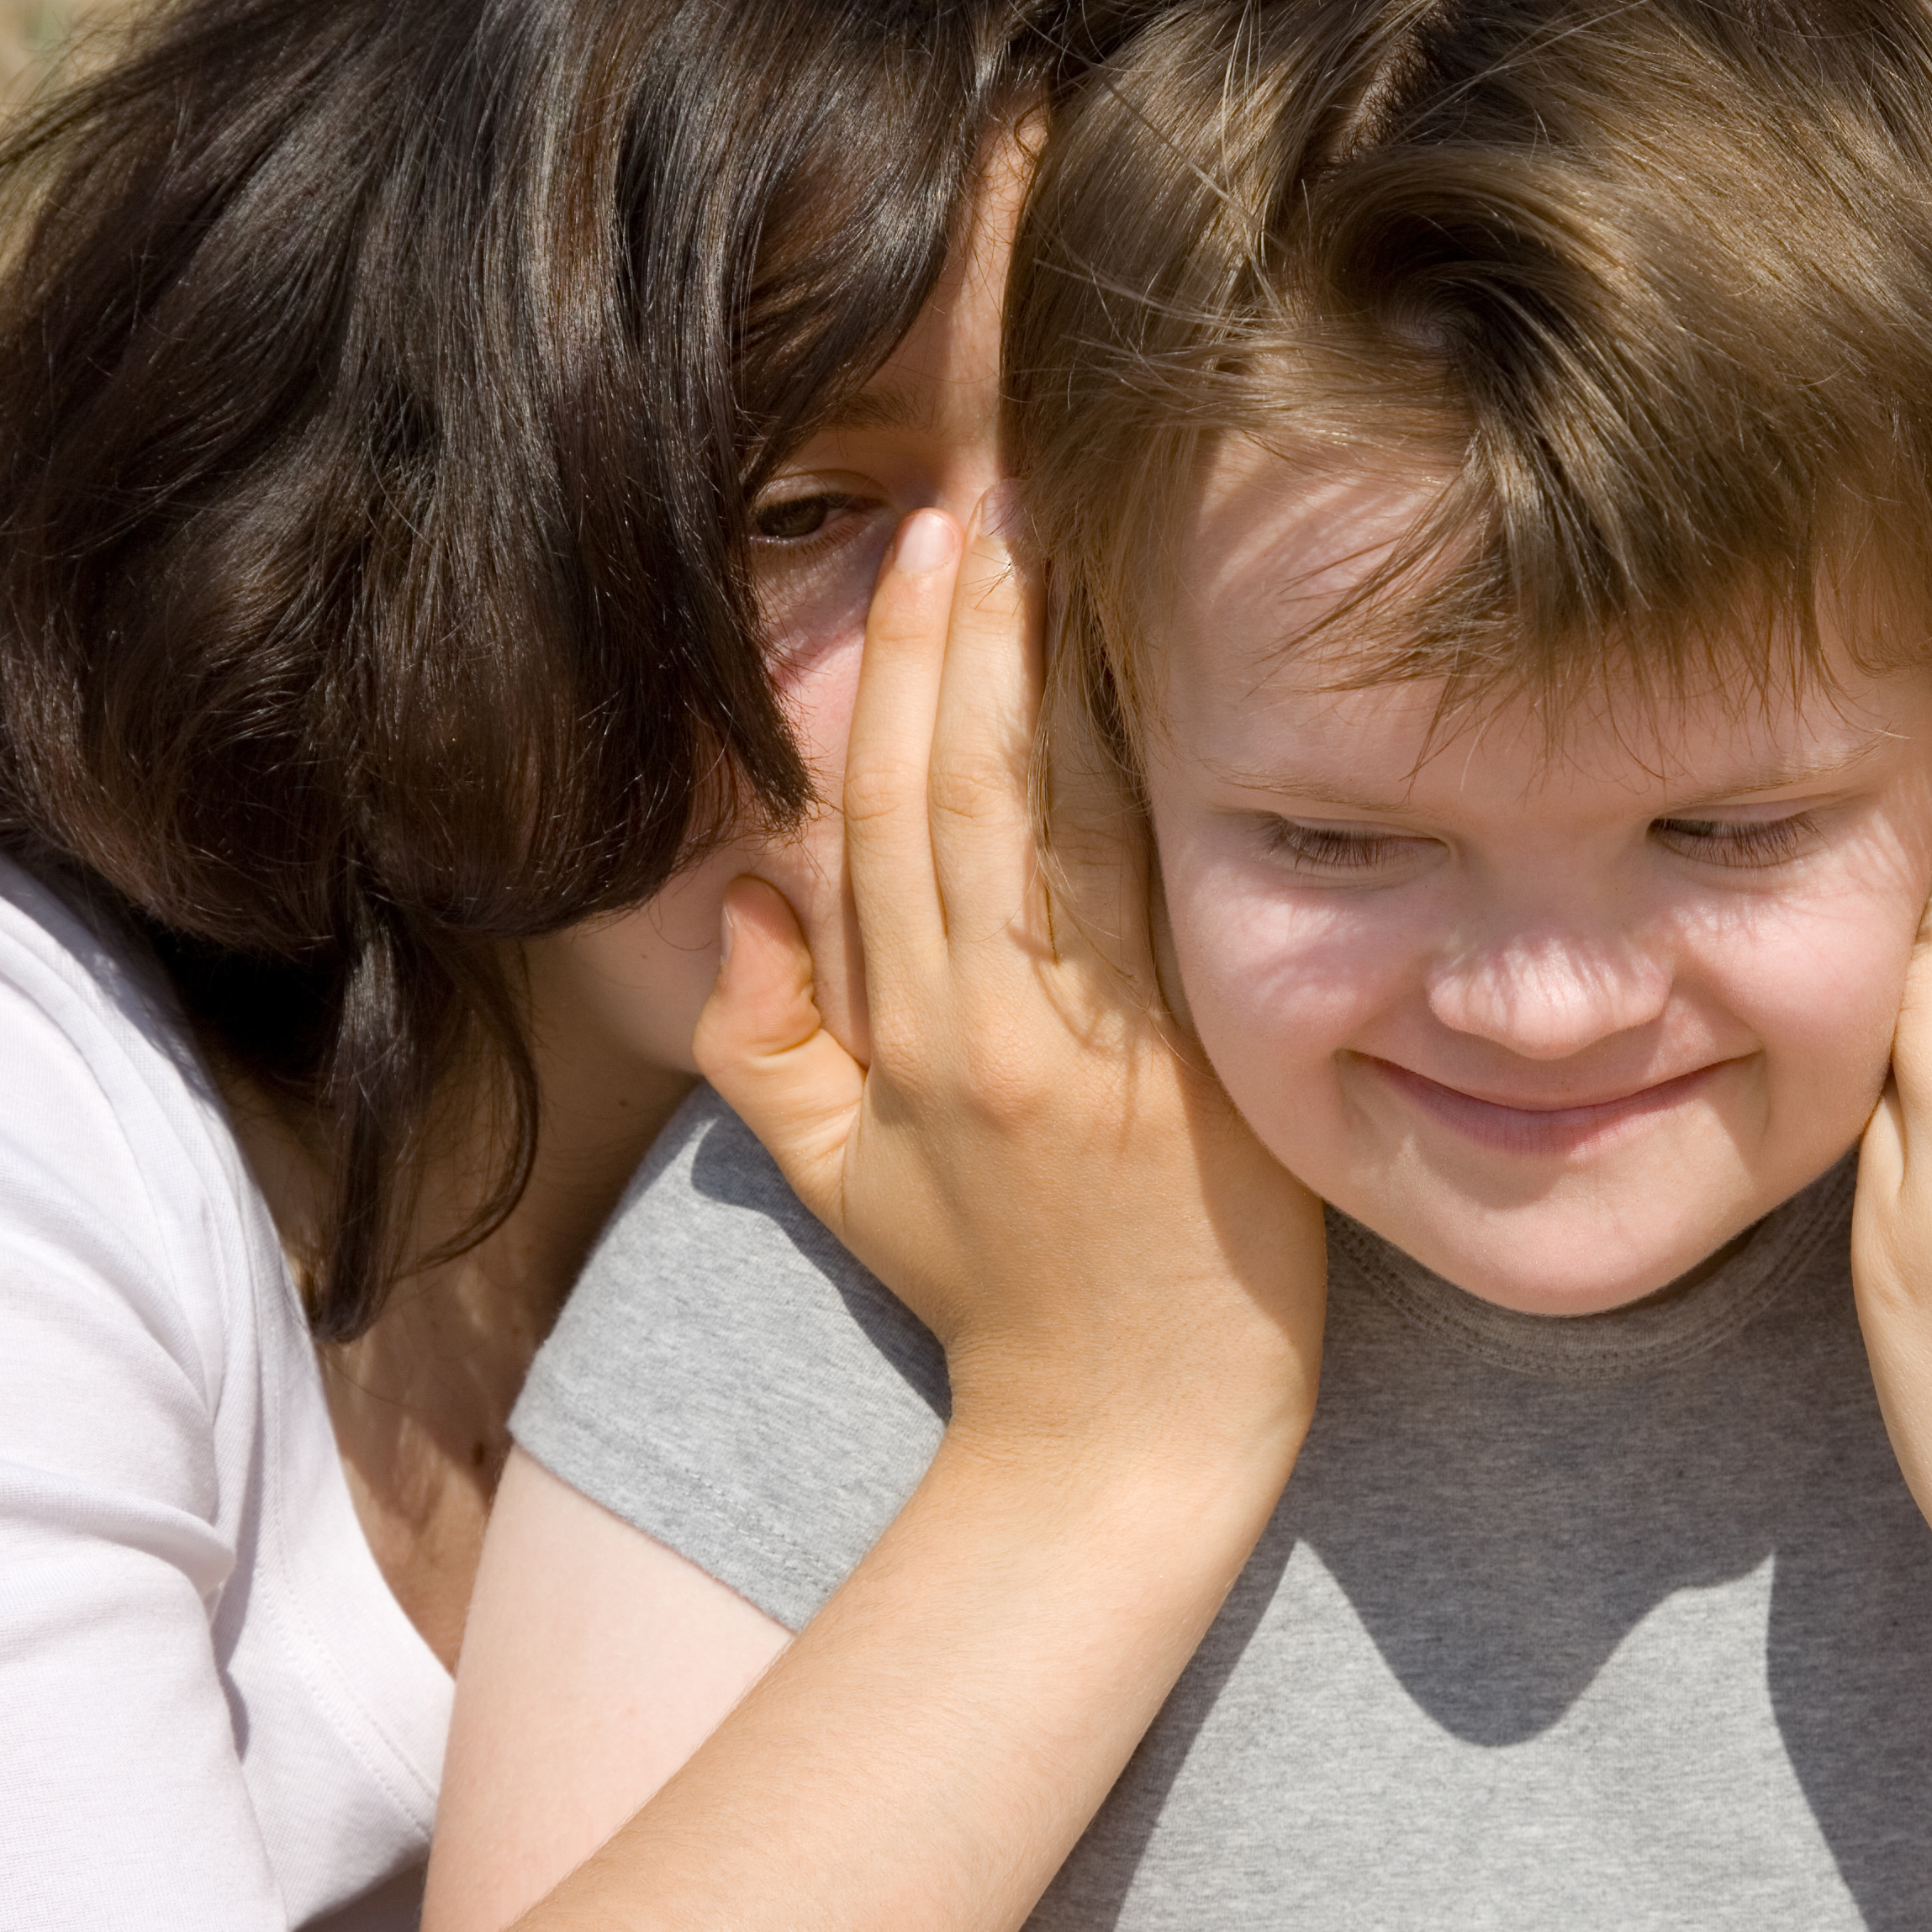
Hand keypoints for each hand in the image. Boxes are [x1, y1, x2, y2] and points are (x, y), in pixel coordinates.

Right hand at [695, 498, 1325, 1477]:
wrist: (1125, 1432)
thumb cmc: (991, 1294)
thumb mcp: (836, 1182)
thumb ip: (768, 1043)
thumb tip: (746, 892)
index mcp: (894, 1045)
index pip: (878, 822)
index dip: (896, 678)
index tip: (923, 553)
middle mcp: (979, 1030)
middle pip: (953, 795)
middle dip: (964, 636)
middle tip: (984, 499)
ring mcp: (1086, 1050)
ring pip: (1043, 827)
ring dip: (1045, 677)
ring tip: (1052, 548)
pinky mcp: (1184, 1070)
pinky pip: (1145, 900)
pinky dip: (1139, 785)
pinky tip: (1149, 686)